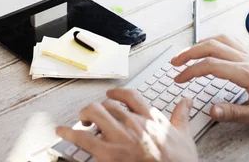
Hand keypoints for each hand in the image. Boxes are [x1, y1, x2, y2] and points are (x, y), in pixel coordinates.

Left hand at [56, 88, 197, 161]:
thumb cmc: (180, 161)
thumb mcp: (184, 136)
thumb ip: (181, 115)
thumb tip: (186, 101)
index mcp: (150, 117)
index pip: (130, 96)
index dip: (117, 92)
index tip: (111, 94)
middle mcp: (133, 123)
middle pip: (108, 104)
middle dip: (98, 108)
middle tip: (94, 115)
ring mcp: (120, 137)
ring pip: (95, 113)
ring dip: (85, 115)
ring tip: (82, 121)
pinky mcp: (109, 154)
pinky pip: (83, 138)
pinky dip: (69, 133)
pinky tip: (61, 131)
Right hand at [170, 35, 248, 128]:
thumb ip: (234, 112)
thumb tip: (211, 110)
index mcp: (245, 73)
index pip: (210, 65)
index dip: (191, 71)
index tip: (179, 78)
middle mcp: (246, 60)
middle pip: (211, 46)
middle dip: (189, 52)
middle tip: (175, 62)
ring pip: (220, 40)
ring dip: (200, 44)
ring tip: (188, 53)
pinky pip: (230, 40)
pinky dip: (215, 40)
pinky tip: (211, 47)